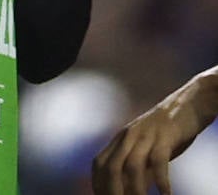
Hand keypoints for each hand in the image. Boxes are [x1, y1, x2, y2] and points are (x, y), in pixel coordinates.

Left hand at [93, 69, 217, 194]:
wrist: (191, 102)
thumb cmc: (171, 130)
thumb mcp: (150, 148)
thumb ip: (141, 167)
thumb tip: (133, 189)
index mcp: (122, 138)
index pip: (100, 163)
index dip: (98, 183)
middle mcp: (128, 136)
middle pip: (110, 167)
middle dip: (111, 190)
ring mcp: (145, 135)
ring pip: (131, 166)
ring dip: (134, 190)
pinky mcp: (165, 135)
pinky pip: (159, 160)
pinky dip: (161, 181)